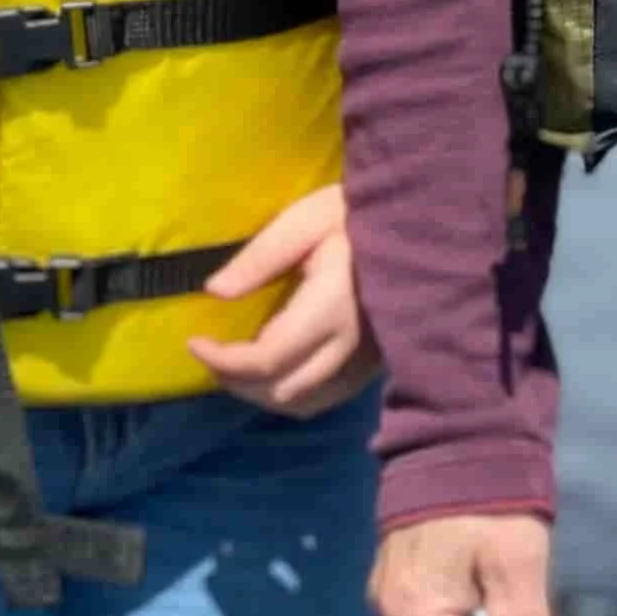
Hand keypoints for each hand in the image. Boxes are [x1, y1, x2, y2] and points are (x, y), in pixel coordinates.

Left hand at [187, 184, 382, 416]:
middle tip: (211, 354)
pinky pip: (327, 395)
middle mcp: (351, 346)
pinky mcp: (376, 362)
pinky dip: (292, 391)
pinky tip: (275, 368)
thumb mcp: (306, 220)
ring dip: (263, 393)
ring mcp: (368, 359)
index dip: (222, 360)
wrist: (423, 223)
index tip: (193, 342)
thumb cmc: (359, 212)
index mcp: (332, 310)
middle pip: (283, 392)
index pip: (266, 360)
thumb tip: (213, 291)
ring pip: (306, 402)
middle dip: (238, 381)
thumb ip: (260, 257)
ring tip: (236, 365)